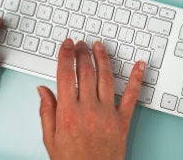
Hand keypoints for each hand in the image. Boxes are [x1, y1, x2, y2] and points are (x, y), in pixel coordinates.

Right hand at [38, 39, 144, 159]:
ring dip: (102, 58)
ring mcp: (107, 114)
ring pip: (106, 78)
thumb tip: (42, 90)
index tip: (66, 45)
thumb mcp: (51, 140)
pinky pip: (132, 95)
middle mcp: (88, 109)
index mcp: (68, 113)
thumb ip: (46, 112)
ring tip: (98, 46)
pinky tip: (139, 65)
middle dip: (82, 53)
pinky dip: (137, 78)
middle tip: (80, 43)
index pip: (65, 76)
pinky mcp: (123, 120)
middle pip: (85, 72)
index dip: (66, 56)